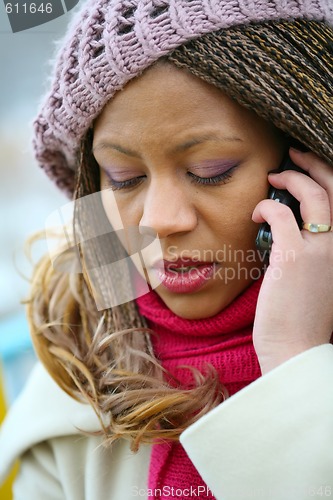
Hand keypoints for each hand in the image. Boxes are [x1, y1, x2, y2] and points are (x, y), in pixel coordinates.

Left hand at [252, 148, 332, 373]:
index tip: (306, 167)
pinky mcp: (294, 257)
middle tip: (292, 155)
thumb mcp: (315, 280)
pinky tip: (256, 211)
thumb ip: (309, 252)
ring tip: (274, 176)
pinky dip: (266, 206)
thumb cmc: (300, 319)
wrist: (296, 350)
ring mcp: (321, 250)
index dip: (326, 177)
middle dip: (313, 165)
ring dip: (292, 178)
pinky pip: (280, 215)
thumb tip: (285, 227)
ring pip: (313, 195)